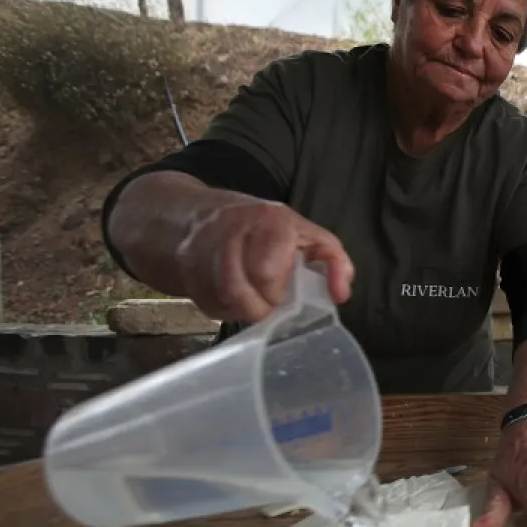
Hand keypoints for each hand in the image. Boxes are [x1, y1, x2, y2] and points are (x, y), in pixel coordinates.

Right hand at [175, 195, 354, 321]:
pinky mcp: (186, 276)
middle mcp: (230, 233)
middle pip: (241, 291)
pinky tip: (233, 298)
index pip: (266, 271)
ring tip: (255, 300)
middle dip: (262, 303)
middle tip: (271, 298)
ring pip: (224, 301)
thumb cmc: (263, 230)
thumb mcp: (306, 234)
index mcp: (268, 221)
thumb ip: (332, 260)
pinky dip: (226, 309)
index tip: (286, 290)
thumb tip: (341, 293)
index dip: (277, 289)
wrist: (198, 217)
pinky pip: (209, 306)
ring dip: (245, 309)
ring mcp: (202, 253)